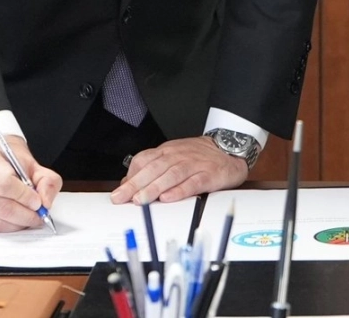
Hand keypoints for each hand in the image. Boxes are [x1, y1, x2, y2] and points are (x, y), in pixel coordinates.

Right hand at [0, 137, 61, 231]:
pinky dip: (6, 228)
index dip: (24, 196)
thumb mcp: (32, 164)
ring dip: (17, 225)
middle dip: (26, 216)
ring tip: (29, 218)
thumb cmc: (8, 162)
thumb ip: (46, 181)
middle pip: (2, 208)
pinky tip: (13, 220)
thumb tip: (46, 204)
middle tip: (39, 216)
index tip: (38, 202)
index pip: (4, 184)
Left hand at [111, 136, 248, 204]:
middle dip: (136, 184)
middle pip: (154, 168)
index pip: (144, 160)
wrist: (229, 148)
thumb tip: (130, 183)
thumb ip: (152, 168)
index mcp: (167, 151)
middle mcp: (178, 156)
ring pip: (171, 175)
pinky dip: (180, 190)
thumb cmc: (198, 155)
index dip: (131, 176)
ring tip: (141, 200)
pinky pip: (193, 182)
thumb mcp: (172, 156)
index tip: (119, 191)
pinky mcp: (208, 175)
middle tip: (122, 197)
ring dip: (154, 188)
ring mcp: (194, 164)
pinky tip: (169, 198)